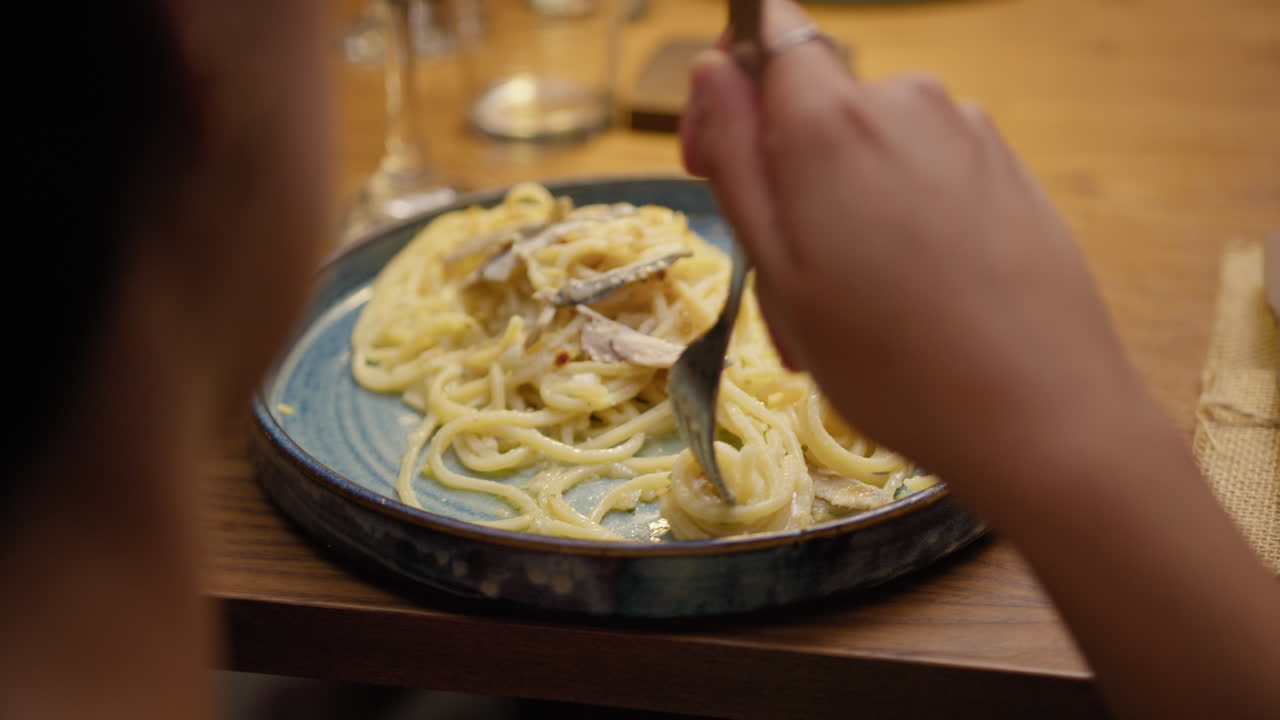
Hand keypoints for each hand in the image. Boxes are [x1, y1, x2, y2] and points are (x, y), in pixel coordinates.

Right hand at [682, 7, 1279, 718]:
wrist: (1041, 415)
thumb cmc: (887, 360)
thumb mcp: (778, 270)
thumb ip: (736, 156)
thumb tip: (712, 69)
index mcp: (833, 119)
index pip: (765, 33)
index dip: (730, 90)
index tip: (715, 163)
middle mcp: (907, 99)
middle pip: (817, 105)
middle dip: (786, 174)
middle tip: (784, 283)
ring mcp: (968, 131)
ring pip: (871, 147)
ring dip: (841, 209)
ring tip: (848, 312)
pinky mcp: (1008, 169)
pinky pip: (925, 171)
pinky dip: (898, 219)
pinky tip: (908, 301)